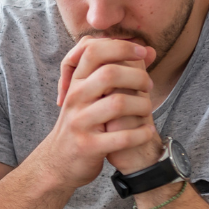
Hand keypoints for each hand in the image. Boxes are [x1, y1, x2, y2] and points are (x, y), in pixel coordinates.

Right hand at [32, 38, 157, 188]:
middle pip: (109, 74)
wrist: (58, 162)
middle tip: (148, 86)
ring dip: (143, 105)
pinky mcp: (88, 147)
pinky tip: (147, 131)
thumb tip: (150, 50)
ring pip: (118, 104)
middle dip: (138, 77)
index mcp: (76, 82)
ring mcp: (80, 123)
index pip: (94, 50)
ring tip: (148, 109)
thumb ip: (116, 70)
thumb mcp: (90, 94)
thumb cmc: (82, 123)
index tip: (143, 52)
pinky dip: (141, 133)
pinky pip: (121, 137)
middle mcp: (75, 99)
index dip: (121, 46)